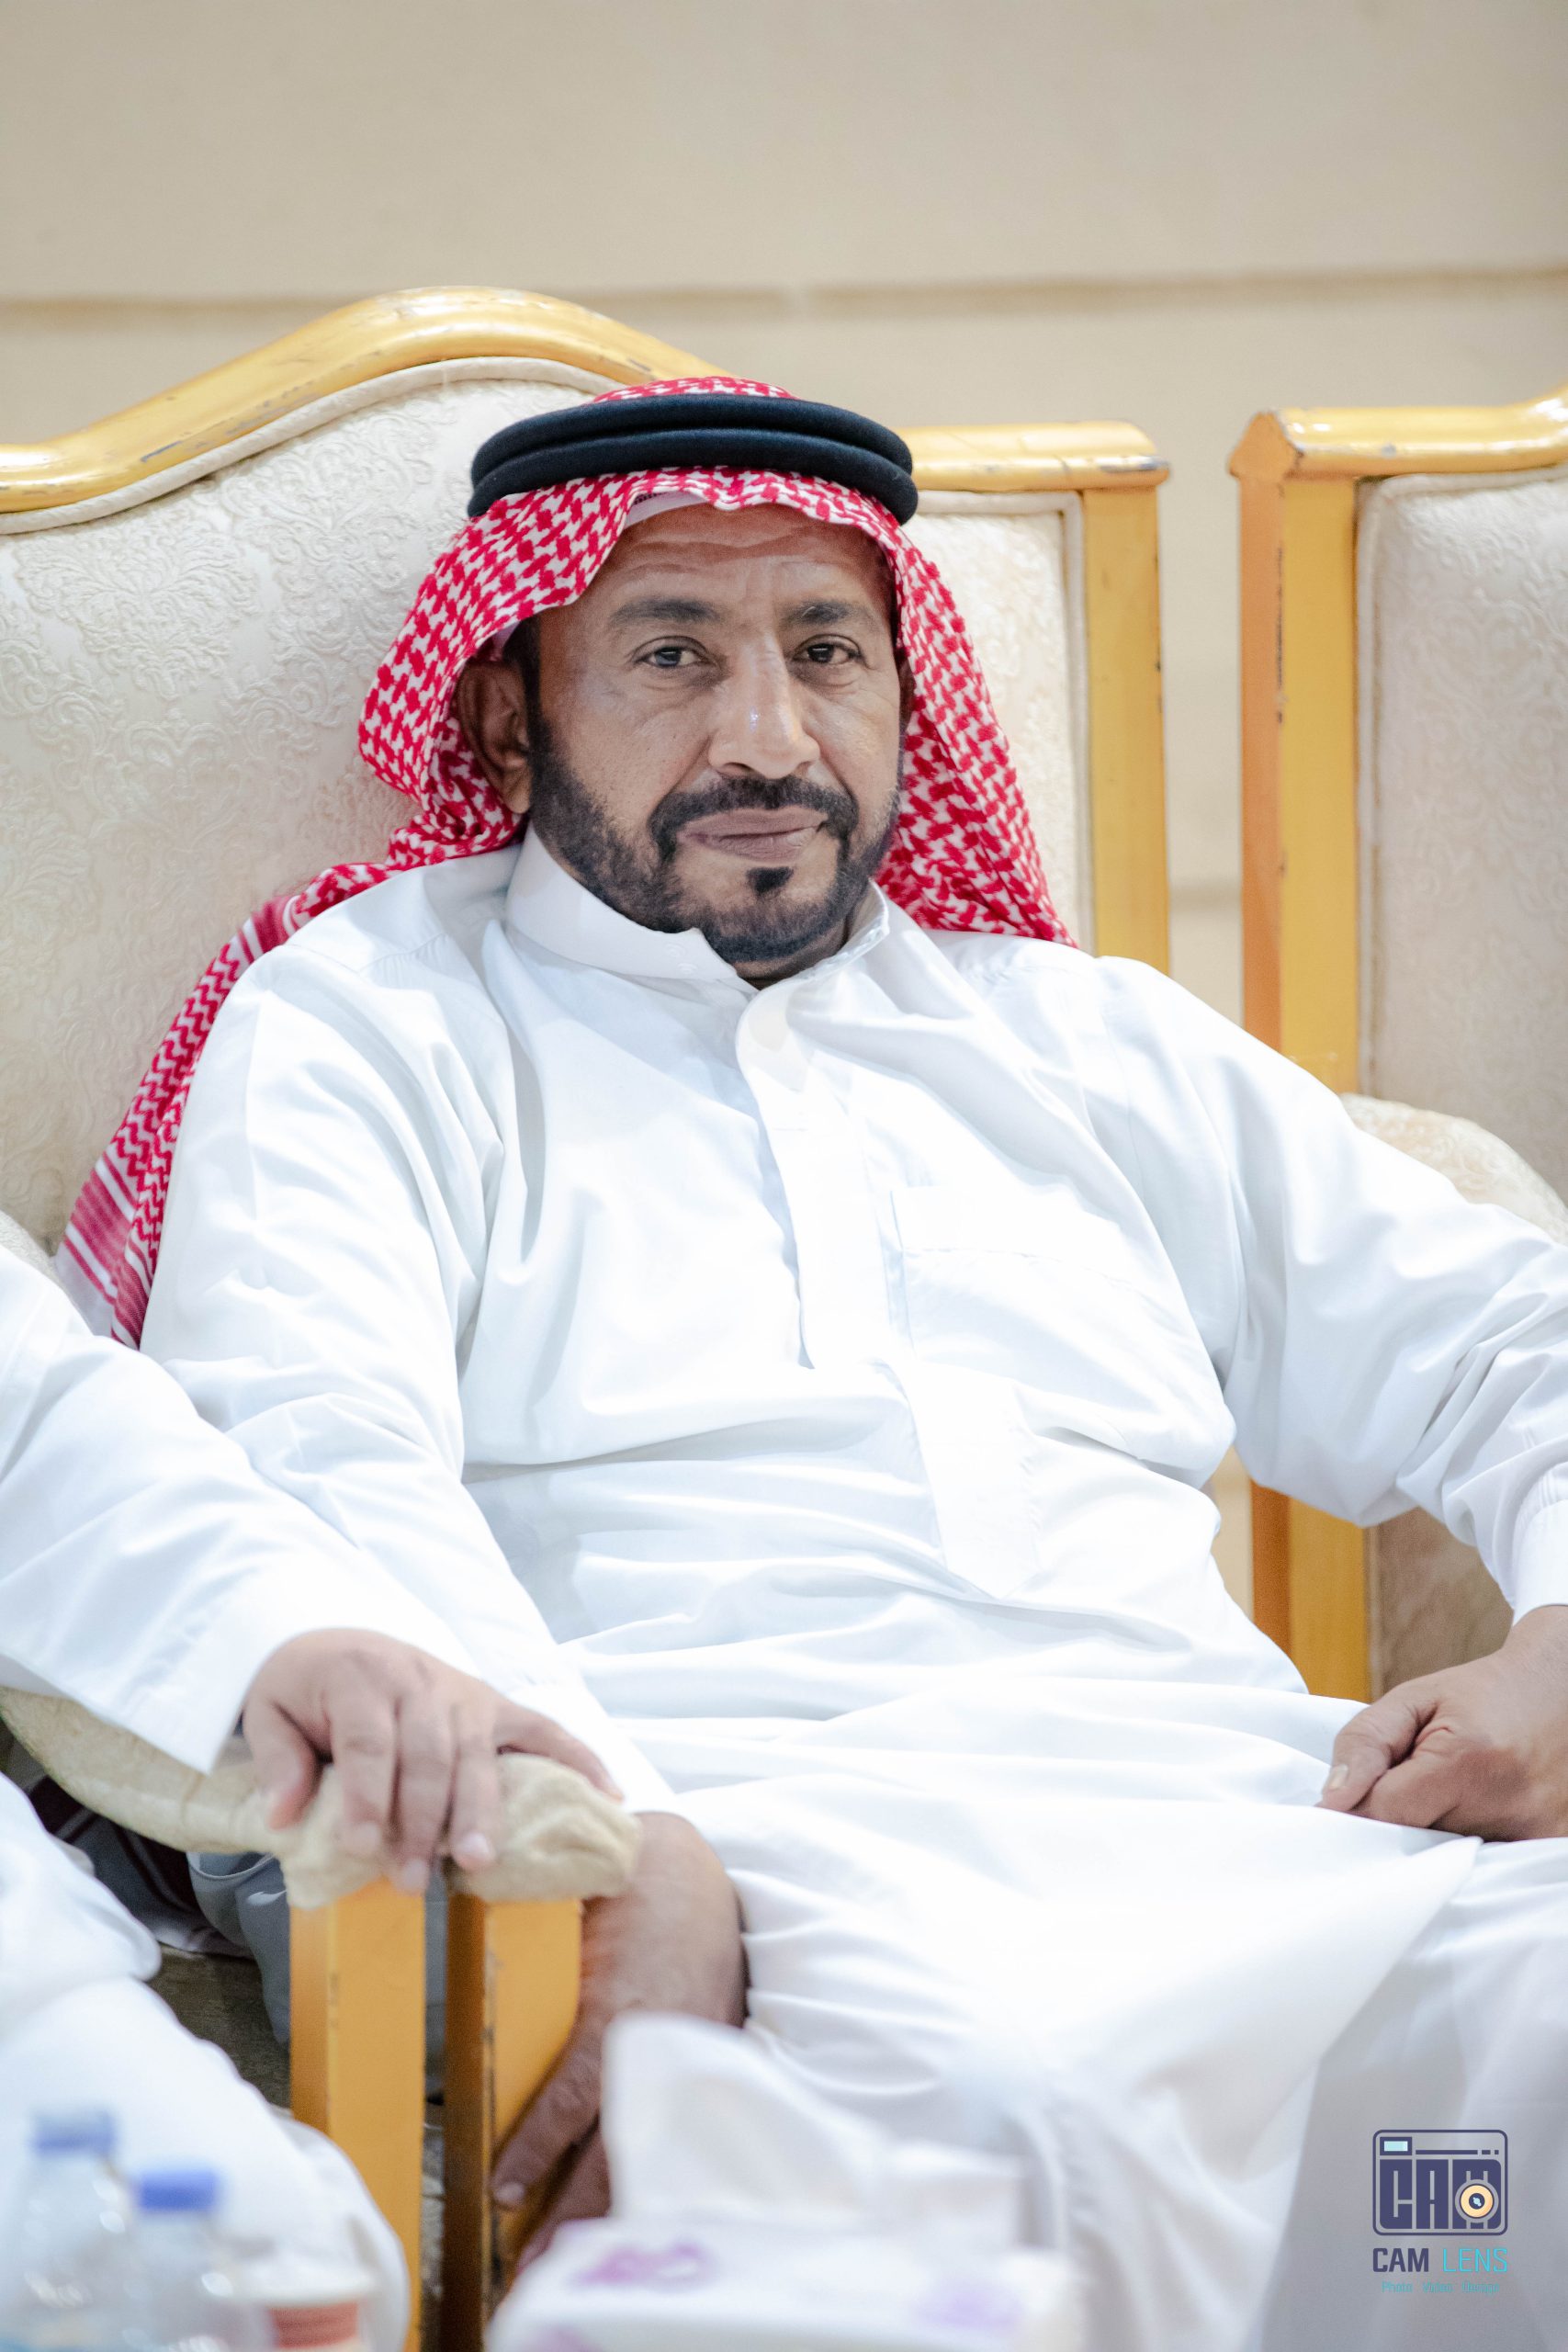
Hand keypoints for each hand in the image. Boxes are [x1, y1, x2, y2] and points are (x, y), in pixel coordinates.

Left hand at [241, 1630, 620, 1891]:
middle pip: (428, 1755)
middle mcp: (421, 1683)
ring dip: (479, 1811)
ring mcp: (465, 1694)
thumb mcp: (270, 1711)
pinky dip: (577, 1759)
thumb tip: (286, 1814)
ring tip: (477, 1862)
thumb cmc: (304, 1687)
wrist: (339, 1638)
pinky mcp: (496, 1705)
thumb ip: (280, 1760)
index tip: (360, 1848)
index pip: (370, 1743)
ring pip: (477, 1755)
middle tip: (411, 1880)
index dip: (368, 1796)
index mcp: (363, 1679)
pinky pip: (543, 1729)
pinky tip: (603, 1795)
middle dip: (422, 1820)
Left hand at [491, 1811, 746, 2256]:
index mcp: (618, 2008)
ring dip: (606, 2206)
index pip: (574, 2094)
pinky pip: (676, 2134)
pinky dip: (649, 2176)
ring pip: (647, 2150)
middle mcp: (656, 2044)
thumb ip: (534, 1958)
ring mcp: (688, 2059)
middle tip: (531, 2259)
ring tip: (567, 2255)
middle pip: (615, 2145)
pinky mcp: (707, 2064)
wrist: (702, 1873)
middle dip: (572, 2208)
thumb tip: (471, 1994)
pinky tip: (622, 2211)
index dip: (538, 2146)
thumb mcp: (573, 1913)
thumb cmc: (626, 1887)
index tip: (502, 2186)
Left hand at [1318, 1603, 1567, 1838]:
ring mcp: (1535, 1833)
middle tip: (1402, 1790)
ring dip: (1431, 1835)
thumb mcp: (1412, 1700)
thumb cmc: (1478, 1696)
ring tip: (1446, 1796)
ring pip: (1446, 1859)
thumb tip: (1330, 1802)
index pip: (1386, 1813)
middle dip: (1394, 1824)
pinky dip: (1465, 1845)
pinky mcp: (1553, 1848)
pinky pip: (1483, 1865)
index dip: (1357, 1808)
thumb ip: (1364, 1744)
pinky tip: (1473, 1811)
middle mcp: (1508, 1804)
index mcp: (1467, 1759)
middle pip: (1414, 1844)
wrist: (1558, 1692)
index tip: (1351, 1798)